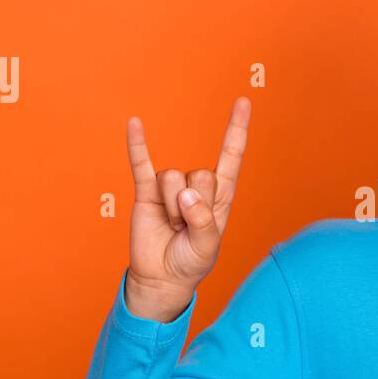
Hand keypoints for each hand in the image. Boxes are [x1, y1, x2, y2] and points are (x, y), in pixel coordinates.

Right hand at [123, 96, 249, 319]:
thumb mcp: (207, 246)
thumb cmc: (190, 261)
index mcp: (221, 195)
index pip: (231, 156)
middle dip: (194, 205)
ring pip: (173, 179)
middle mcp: (197, 185)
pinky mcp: (146, 191)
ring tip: (172, 226)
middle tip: (187, 227)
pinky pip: (141, 163)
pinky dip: (137, 144)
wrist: (161, 277)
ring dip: (172, 208)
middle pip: (200, 174)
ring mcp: (171, 187)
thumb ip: (203, 220)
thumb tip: (185, 193)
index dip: (237, 130)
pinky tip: (134, 123)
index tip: (243, 101)